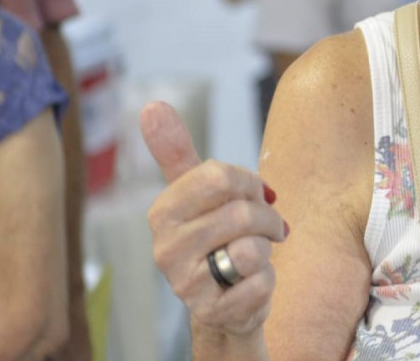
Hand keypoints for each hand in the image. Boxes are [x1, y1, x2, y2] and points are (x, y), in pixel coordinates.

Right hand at [141, 102, 286, 337]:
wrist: (225, 302)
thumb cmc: (217, 237)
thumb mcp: (198, 193)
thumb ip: (177, 151)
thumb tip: (151, 106)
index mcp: (163, 212)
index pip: (220, 176)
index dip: (249, 184)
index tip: (250, 195)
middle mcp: (165, 249)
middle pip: (241, 212)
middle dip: (266, 217)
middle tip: (265, 226)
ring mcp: (185, 284)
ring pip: (252, 248)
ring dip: (267, 248)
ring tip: (255, 255)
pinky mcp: (212, 313)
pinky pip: (261, 283)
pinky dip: (267, 281)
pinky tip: (249, 284)